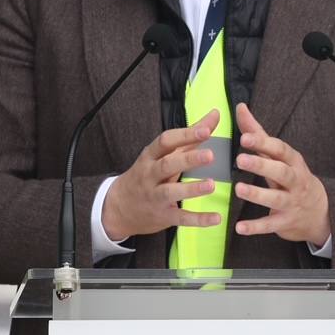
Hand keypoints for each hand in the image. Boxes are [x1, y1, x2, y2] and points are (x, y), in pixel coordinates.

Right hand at [102, 109, 222, 241]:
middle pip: (167, 165)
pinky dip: (198, 220)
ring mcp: (155, 196)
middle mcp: (150, 175)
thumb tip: (215, 114)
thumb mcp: (164, 154)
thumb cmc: (148, 174)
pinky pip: (180, 218)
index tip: (206, 130)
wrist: (118, 208)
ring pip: (171, 192)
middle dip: (188, 159)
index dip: (185, 135)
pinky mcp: (162, 216)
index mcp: (151, 156)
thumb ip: (191, 136)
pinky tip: (216, 218)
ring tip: (212, 184)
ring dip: (192, 189)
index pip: (166, 142)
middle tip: (210, 155)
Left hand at [232, 103, 330, 246]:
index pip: (280, 149)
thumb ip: (258, 133)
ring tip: (239, 189)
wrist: (319, 212)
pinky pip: (270, 224)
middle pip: (281, 171)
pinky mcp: (285, 221)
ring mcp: (291, 202)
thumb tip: (240, 107)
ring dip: (257, 194)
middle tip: (241, 159)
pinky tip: (240, 227)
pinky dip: (256, 227)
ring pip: (276, 197)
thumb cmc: (292, 177)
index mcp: (292, 161)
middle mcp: (295, 180)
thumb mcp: (279, 155)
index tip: (245, 137)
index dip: (263, 143)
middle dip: (262, 165)